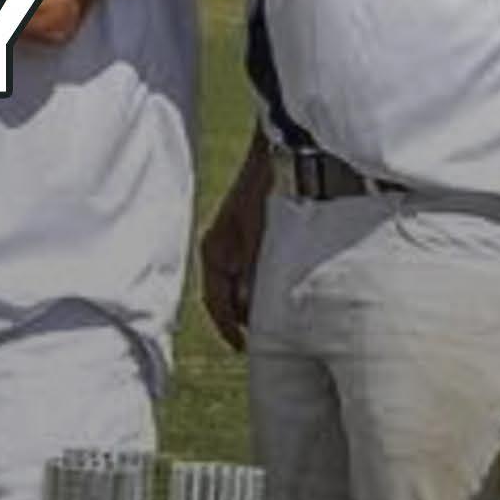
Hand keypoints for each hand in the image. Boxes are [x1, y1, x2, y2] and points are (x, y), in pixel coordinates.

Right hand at [198, 150, 271, 351]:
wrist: (285, 151)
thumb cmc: (269, 189)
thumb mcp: (260, 235)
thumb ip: (253, 273)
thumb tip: (248, 310)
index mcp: (215, 251)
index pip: (215, 302)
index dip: (228, 329)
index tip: (243, 348)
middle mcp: (221, 248)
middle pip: (226, 296)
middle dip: (242, 318)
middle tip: (265, 340)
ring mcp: (236, 240)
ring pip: (241, 283)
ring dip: (254, 300)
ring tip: (279, 318)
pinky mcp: (254, 232)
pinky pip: (253, 269)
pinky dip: (264, 283)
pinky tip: (285, 288)